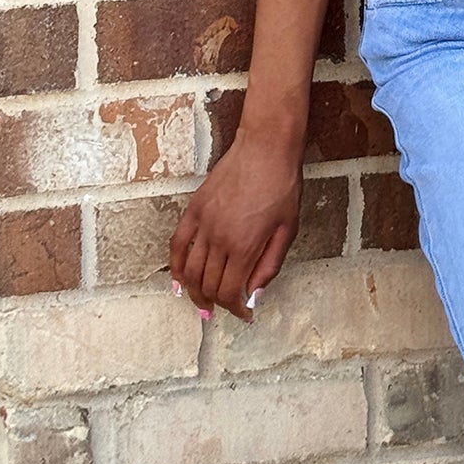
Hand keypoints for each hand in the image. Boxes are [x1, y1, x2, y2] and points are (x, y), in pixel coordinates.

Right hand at [167, 124, 302, 323]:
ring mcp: (203, 223)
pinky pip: (176, 244)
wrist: (266, 148)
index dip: (235, 308)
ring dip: (193, 292)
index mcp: (245, 246)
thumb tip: (254, 294)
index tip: (243, 314)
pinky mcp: (194, 209)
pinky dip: (174, 266)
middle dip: (215, 304)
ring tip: (201, 304)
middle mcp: (219, 238)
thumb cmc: (283, 186)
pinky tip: (178, 281)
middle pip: (208, 284)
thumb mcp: (288, 229)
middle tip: (223, 311)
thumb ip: (270, 265)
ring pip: (189, 270)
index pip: (230, 291)